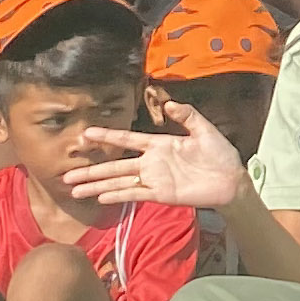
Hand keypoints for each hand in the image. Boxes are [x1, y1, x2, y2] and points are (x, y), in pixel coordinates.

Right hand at [64, 97, 251, 212]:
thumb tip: (169, 103)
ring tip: (74, 189)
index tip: (86, 133)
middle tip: (67, 173)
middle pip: (115, 165)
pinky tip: (100, 198)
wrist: (232, 181)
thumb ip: (188, 116)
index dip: (107, 136)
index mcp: (159, 144)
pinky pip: (134, 195)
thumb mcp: (205, 130)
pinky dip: (117, 196)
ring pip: (118, 182)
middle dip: (91, 169)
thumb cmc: (220, 155)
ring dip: (97, 185)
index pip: (127, 139)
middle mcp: (151, 163)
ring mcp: (154, 180)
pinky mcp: (160, 195)